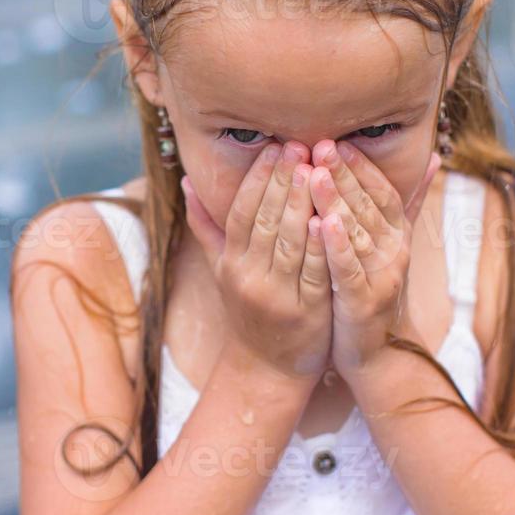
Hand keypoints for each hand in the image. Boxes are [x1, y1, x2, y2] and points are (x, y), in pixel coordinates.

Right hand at [180, 141, 332, 382]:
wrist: (267, 368)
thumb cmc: (248, 310)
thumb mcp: (222, 268)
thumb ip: (207, 225)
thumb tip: (186, 181)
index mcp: (230, 263)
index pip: (242, 211)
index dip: (257, 178)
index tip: (274, 147)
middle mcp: (248, 277)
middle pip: (265, 221)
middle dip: (282, 181)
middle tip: (299, 145)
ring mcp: (276, 296)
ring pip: (289, 242)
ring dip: (302, 203)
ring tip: (317, 169)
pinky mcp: (305, 312)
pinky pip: (313, 271)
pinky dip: (320, 244)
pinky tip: (328, 216)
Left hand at [307, 139, 439, 377]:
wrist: (377, 353)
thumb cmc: (375, 290)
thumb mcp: (392, 244)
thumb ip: (409, 202)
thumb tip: (436, 157)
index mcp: (398, 234)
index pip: (382, 191)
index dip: (361, 166)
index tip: (337, 140)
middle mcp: (394, 251)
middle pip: (367, 205)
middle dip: (343, 173)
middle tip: (319, 144)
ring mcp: (381, 277)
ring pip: (356, 232)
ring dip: (336, 201)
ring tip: (314, 173)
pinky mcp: (363, 302)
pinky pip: (348, 268)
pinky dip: (335, 245)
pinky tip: (320, 224)